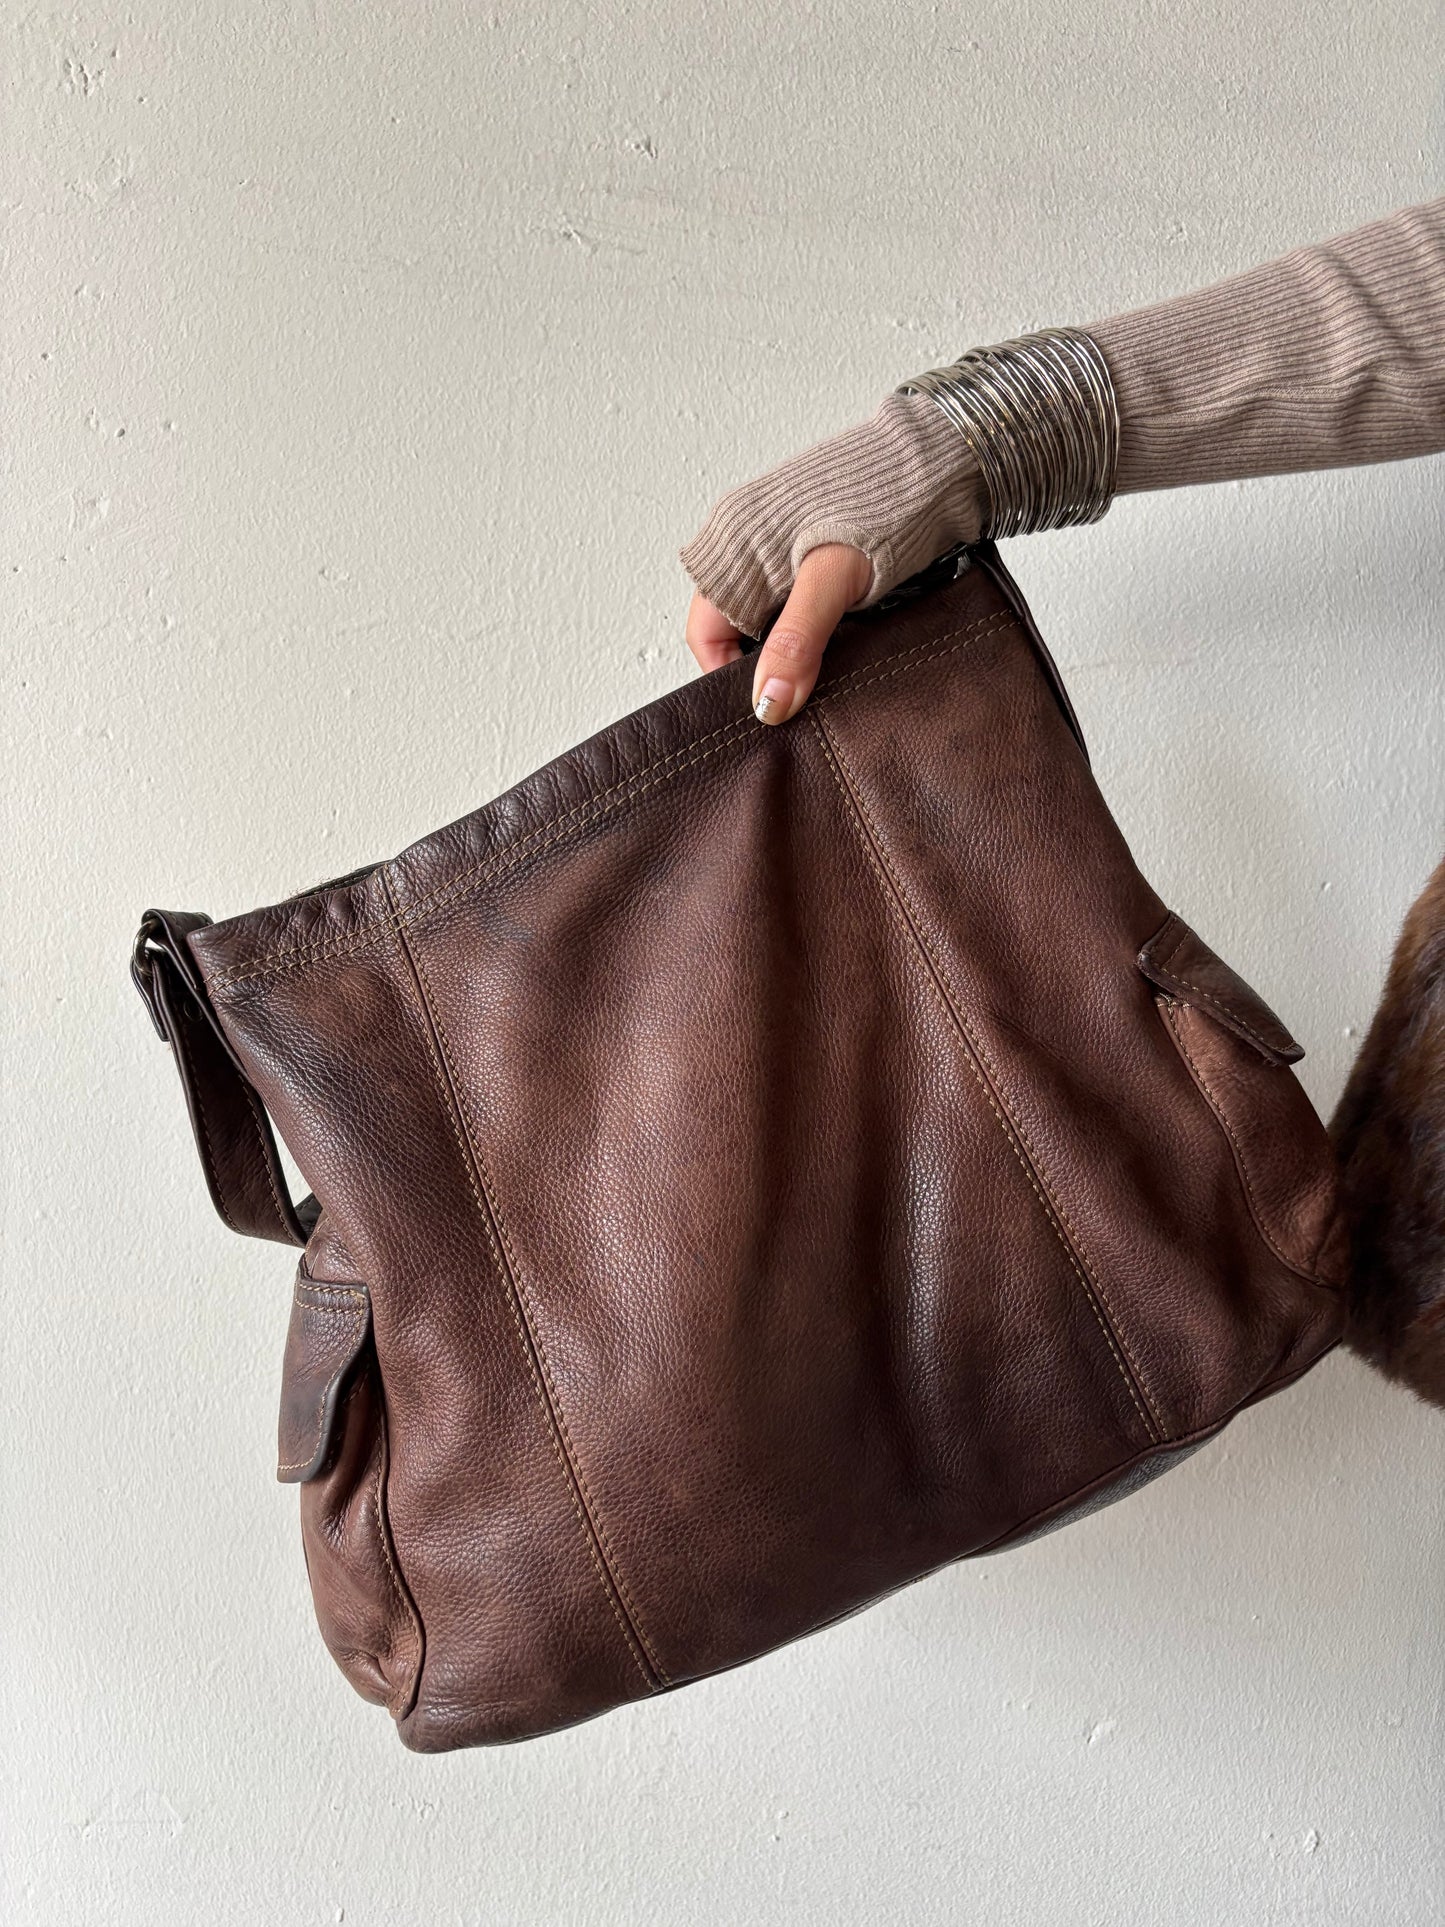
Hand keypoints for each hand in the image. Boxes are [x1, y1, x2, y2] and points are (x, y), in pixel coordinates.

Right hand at [678, 389, 985, 724]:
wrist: (935, 461)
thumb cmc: (881, 502)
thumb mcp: (834, 581)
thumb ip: (797, 642)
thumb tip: (769, 702)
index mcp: (732, 546)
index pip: (706, 634)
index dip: (732, 676)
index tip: (770, 706)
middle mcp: (744, 543)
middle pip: (734, 629)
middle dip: (765, 666)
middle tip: (802, 694)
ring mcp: (776, 544)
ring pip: (767, 618)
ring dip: (793, 648)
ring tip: (825, 668)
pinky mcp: (808, 547)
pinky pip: (793, 600)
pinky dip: (811, 626)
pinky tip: (840, 638)